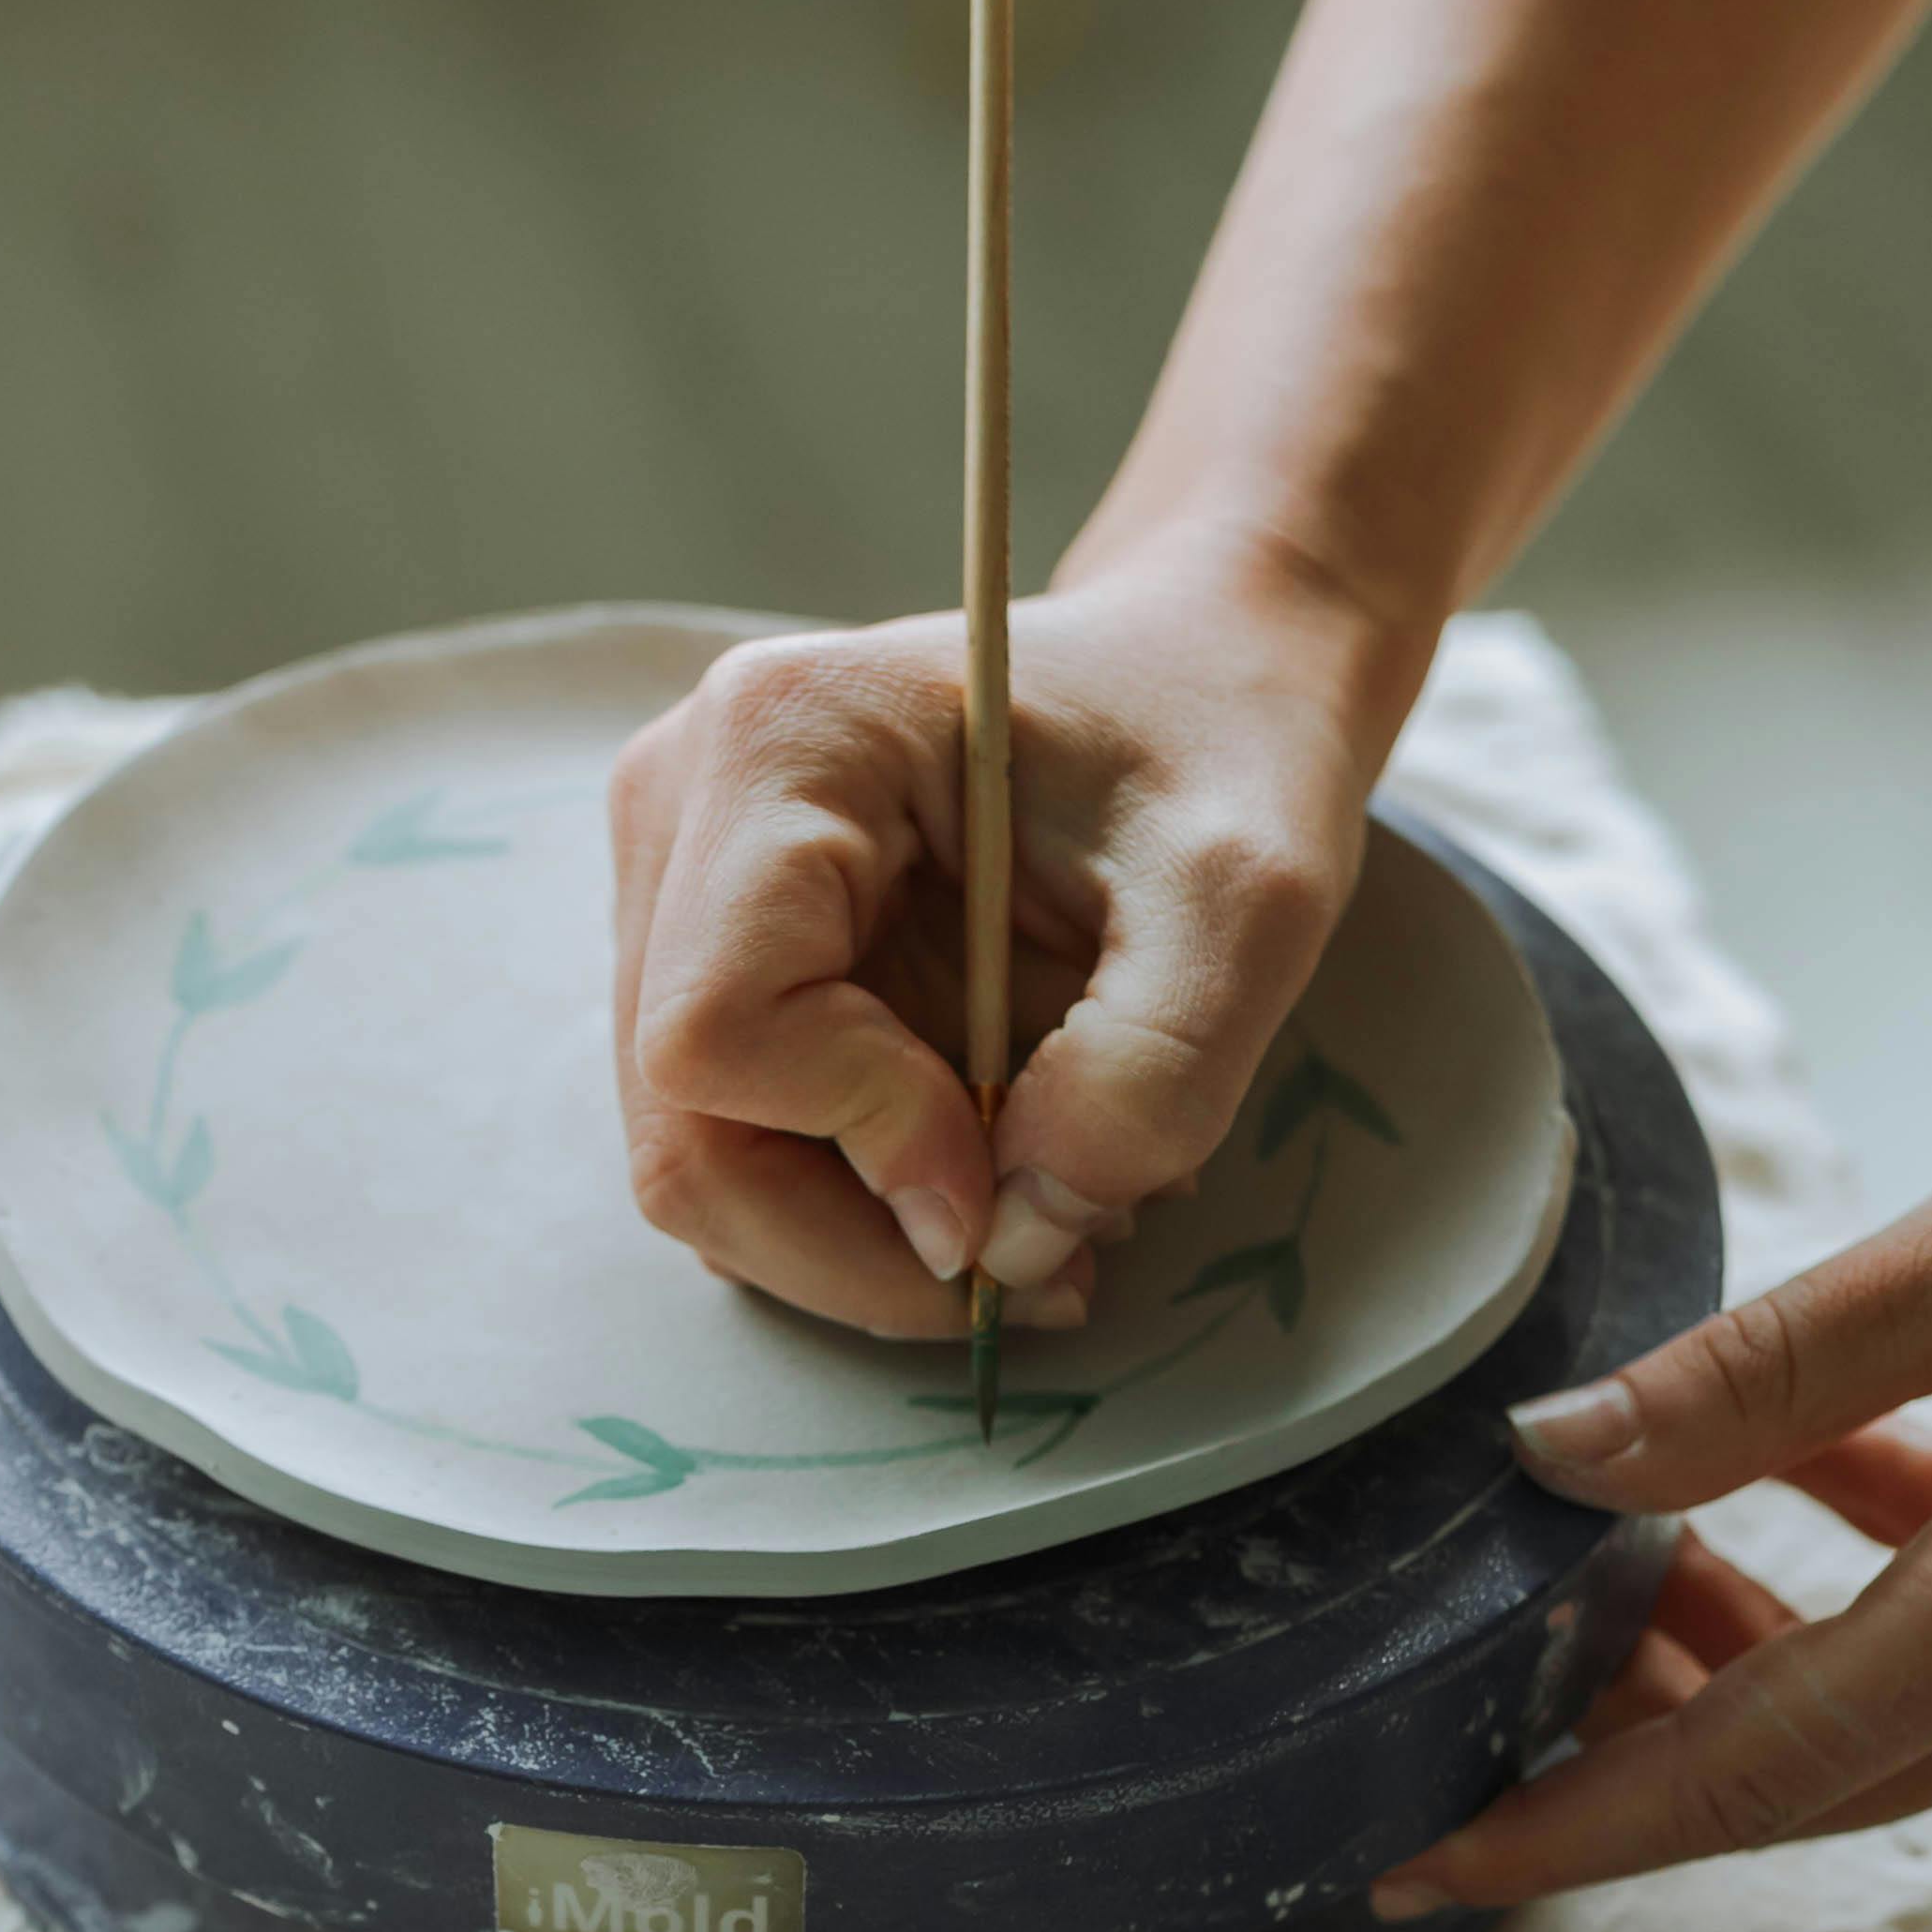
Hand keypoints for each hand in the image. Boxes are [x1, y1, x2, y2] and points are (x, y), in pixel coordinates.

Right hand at [606, 555, 1404, 1339]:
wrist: (1210, 661)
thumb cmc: (1229, 736)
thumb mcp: (1249, 899)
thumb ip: (1150, 1074)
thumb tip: (1013, 1242)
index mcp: (783, 738)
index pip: (719, 1030)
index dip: (864, 1141)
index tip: (1026, 1179)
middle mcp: (684, 803)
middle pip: (685, 1126)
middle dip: (857, 1242)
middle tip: (1036, 1271)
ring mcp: (681, 884)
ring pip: (703, 1157)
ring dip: (865, 1237)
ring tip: (1042, 1219)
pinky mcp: (719, 953)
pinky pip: (744, 1139)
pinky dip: (861, 1202)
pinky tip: (993, 1175)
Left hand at [1377, 959, 1931, 1914]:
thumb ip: (1766, 1371)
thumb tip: (1555, 1457)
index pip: (1742, 1773)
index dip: (1562, 1831)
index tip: (1409, 1866)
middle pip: (1791, 1780)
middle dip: (1615, 1759)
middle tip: (1448, 1703)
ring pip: (1866, 1716)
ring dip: (1720, 1665)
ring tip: (1578, 1572)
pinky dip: (1831, 1586)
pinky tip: (1757, 1478)